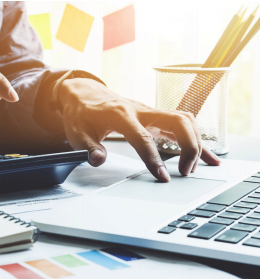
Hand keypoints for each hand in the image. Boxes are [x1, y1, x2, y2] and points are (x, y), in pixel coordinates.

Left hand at [58, 78, 219, 181]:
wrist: (84, 94)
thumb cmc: (81, 114)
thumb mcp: (77, 133)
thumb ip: (89, 147)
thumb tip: (98, 160)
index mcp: (120, 114)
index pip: (142, 137)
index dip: (153, 158)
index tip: (163, 177)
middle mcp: (140, 110)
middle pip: (177, 120)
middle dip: (188, 146)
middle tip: (185, 171)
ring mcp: (150, 111)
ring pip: (184, 120)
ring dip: (195, 142)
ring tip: (193, 167)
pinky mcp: (155, 116)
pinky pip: (182, 124)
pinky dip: (196, 139)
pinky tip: (208, 156)